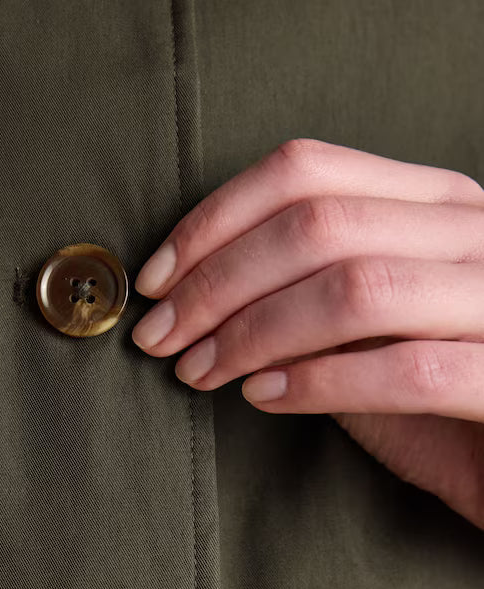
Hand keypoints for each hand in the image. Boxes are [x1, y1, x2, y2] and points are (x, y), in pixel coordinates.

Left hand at [131, 138, 483, 530]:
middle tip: (160, 336)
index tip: (156, 278)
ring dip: (253, 332)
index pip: (309, 171)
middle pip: (318, 226)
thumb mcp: (367, 329)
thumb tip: (200, 293)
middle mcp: (474, 233)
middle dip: (216, 283)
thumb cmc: (441, 397)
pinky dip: (319, 382)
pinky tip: (264, 397)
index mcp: (435, 205)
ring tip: (199, 371)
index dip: (214, 221)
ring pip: (355, 287)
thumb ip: (307, 296)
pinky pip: (406, 369)